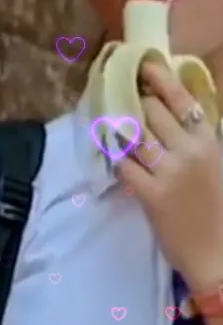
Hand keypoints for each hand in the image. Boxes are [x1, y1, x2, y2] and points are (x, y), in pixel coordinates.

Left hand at [116, 62, 222, 289]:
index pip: (182, 102)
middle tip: (126, 102)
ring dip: (122, 128)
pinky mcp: (151, 196)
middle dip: (136, 105)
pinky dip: (118, 160)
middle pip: (152, 114)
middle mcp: (189, 152)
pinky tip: (115, 158)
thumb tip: (185, 120)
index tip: (145, 67)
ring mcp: (168, 173)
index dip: (160, 80)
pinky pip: (125, 167)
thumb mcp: (222, 167)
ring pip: (135, 137)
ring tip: (114, 123)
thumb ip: (203, 143)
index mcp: (210, 143)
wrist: (222, 258)